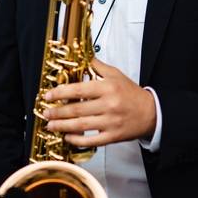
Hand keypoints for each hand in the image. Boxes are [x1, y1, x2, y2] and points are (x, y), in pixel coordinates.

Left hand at [42, 58, 156, 146]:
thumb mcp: (116, 74)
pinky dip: (77, 140)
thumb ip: (97, 66)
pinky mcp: (113, 136)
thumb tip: (80, 56)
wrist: (152, 112)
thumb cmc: (132, 93)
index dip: (61, 93)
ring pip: (82, 126)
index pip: (79, 90)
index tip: (48, 95)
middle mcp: (109, 105)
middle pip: (77, 109)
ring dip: (63, 126)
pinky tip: (68, 137)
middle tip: (45, 112)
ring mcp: (111, 122)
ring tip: (50, 125)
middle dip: (57, 112)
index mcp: (108, 88)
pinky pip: (92, 141)